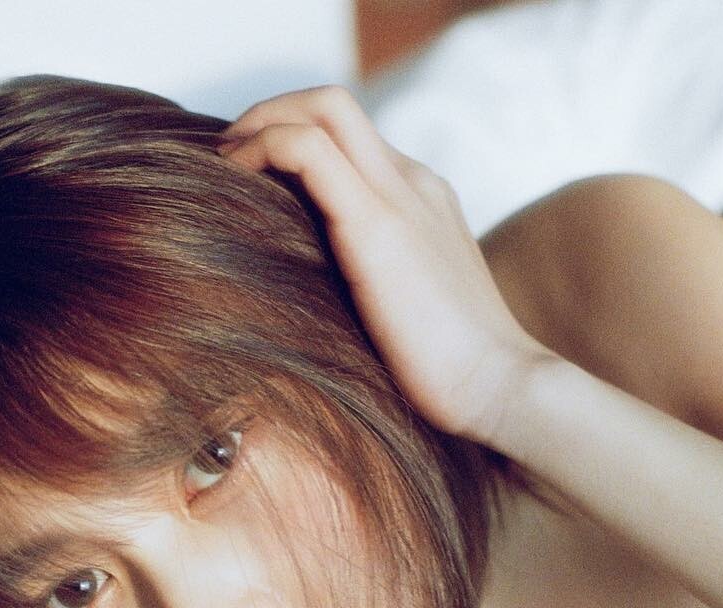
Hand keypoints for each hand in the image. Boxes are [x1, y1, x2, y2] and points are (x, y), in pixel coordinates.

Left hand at [217, 85, 554, 440]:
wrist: (500, 387)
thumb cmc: (450, 372)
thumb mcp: (405, 311)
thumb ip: (369, 287)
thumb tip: (313, 307)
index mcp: (421, 198)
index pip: (350, 137)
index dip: (291, 139)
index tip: (246, 178)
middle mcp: (412, 181)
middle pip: (333, 105)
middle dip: (268, 114)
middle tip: (225, 158)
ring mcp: (399, 195)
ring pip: (323, 108)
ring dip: (259, 123)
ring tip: (222, 165)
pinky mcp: (376, 223)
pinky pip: (307, 150)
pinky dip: (261, 148)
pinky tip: (231, 183)